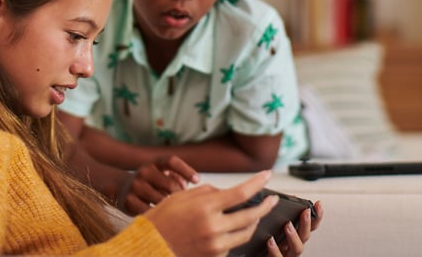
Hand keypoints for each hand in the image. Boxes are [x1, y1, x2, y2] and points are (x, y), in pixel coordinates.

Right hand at [119, 155, 199, 213]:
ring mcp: (136, 186)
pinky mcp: (129, 201)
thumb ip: (177, 176)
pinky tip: (161, 215)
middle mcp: (144, 171)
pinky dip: (158, 214)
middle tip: (184, 203)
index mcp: (155, 163)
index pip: (172, 161)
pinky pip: (149, 210)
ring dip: (169, 206)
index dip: (186, 170)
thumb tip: (186, 185)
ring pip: (161, 199)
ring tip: (171, 209)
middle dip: (179, 195)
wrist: (122, 187)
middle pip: (170, 184)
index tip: (197, 181)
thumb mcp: (163, 173)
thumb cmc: (152, 182)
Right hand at [145, 170, 277, 256]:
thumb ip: (209, 192)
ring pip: (246, 232)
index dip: (257, 183)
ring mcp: (214, 245)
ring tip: (257, 213)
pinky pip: (233, 245)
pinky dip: (236, 235)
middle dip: (265, 206)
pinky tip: (235, 228)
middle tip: (273, 200)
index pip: (241, 193)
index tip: (267, 175)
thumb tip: (227, 193)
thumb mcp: (183, 196)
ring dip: (254, 222)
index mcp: (205, 207)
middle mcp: (213, 227)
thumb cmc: (163, 218)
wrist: (149, 246)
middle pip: (251, 215)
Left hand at [266, 200, 323, 256]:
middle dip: (307, 223)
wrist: (255, 255)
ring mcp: (287, 254)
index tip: (318, 204)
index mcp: (296, 235)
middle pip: (305, 236)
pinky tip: (270, 240)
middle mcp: (294, 245)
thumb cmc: (265, 240)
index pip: (311, 226)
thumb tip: (291, 197)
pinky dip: (275, 249)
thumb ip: (284, 213)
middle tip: (305, 212)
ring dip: (294, 236)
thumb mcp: (276, 224)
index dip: (317, 215)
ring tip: (288, 225)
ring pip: (297, 248)